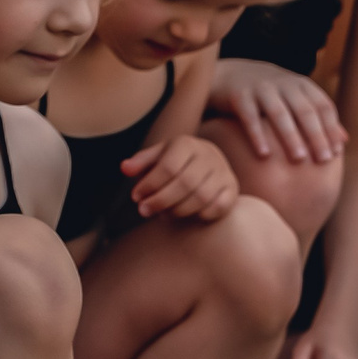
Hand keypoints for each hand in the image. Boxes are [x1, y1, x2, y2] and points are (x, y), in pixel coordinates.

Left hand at [124, 135, 238, 220]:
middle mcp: (209, 154)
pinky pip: (218, 208)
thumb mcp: (157, 157)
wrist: (208, 164)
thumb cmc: (176, 162)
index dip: (149, 185)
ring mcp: (224, 172)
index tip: (136, 196)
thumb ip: (141, 162)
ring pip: (201, 198)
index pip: (168, 167)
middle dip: (160, 201)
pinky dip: (200, 215)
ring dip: (177, 211)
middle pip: (184, 183)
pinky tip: (188, 215)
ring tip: (163, 214)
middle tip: (144, 211)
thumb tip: (125, 168)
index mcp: (187, 143)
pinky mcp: (233, 189)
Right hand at [212, 59, 346, 162]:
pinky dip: (258, 135)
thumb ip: (319, 117)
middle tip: (323, 160)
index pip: (322, 106)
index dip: (331, 128)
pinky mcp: (239, 95)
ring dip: (291, 137)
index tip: (336, 152)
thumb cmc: (270, 95)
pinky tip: (265, 155)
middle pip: (304, 110)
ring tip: (299, 159)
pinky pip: (250, 116)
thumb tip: (344, 140)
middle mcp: (284, 84)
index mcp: (301, 85)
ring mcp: (261, 87)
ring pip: (279, 113)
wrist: (229, 75)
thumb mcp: (296, 99)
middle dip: (316, 135)